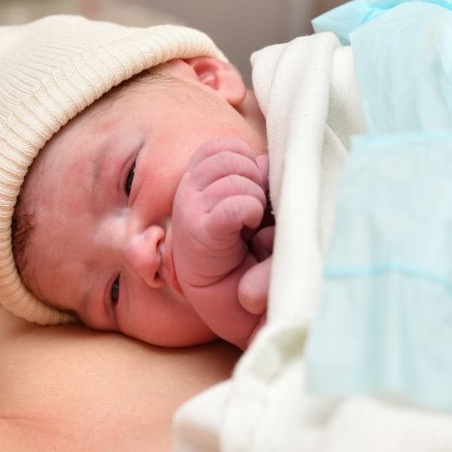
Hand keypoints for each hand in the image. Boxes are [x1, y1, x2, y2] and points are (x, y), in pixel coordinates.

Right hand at [171, 138, 271, 317]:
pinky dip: (250, 212)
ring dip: (254, 198)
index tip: (253, 192)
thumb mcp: (257, 206)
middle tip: (254, 213)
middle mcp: (187, 192)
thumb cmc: (253, 253)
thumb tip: (264, 163)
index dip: (246, 161)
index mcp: (197, 182)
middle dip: (253, 179)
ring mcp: (188, 212)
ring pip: (235, 178)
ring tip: (251, 224)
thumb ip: (259, 177)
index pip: (221, 146)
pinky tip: (249, 231)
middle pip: (229, 157)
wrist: (240, 305)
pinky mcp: (198, 234)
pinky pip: (234, 205)